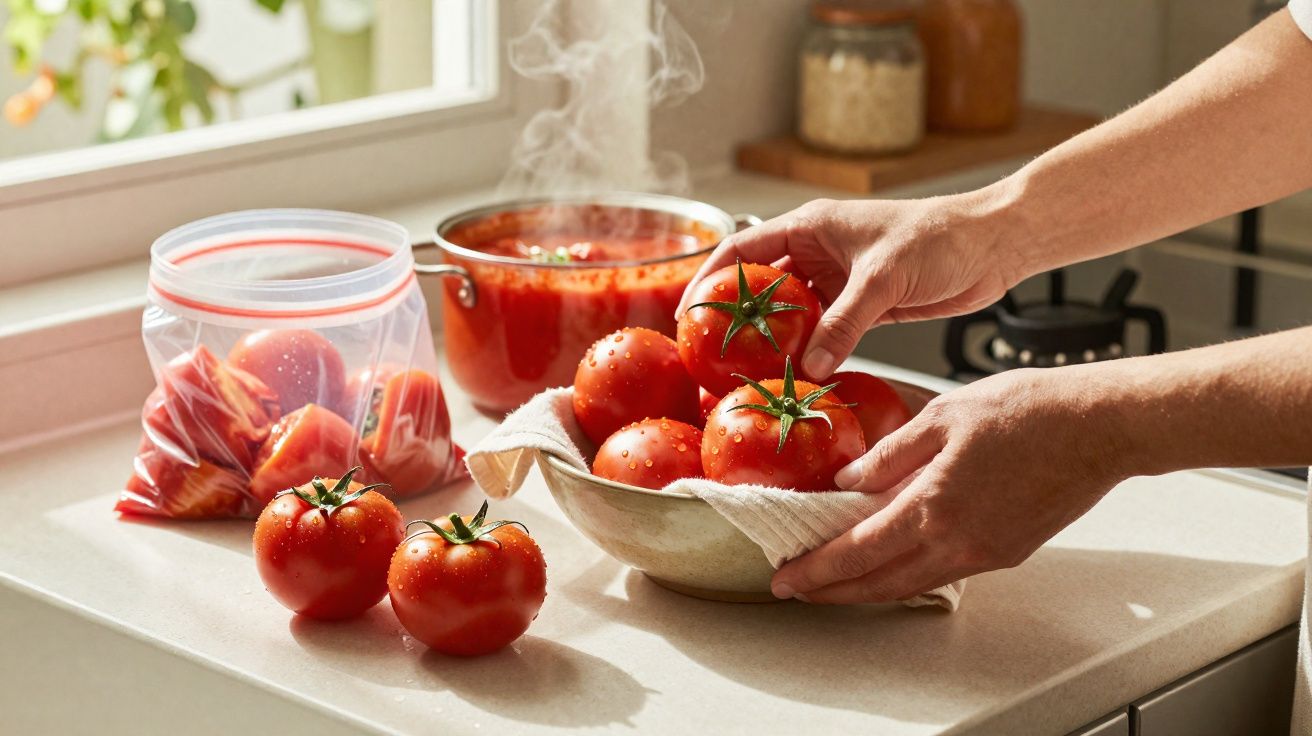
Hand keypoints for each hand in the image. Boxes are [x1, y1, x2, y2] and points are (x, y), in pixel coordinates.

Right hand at [677, 190, 1026, 378]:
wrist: (994, 245)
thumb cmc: (941, 238)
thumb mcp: (883, 278)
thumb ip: (844, 322)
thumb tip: (811, 366)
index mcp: (810, 225)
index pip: (741, 250)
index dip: (709, 281)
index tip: (688, 315)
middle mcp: (816, 252)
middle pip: (760, 288)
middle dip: (736, 320)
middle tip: (713, 356)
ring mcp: (837, 282)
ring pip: (791, 316)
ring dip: (774, 343)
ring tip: (750, 375)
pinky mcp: (861, 308)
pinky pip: (823, 334)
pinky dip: (809, 355)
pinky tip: (798, 377)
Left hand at [770, 365, 1130, 603]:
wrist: (1100, 426)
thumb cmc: (1029, 410)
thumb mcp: (942, 415)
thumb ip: (890, 453)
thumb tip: (849, 480)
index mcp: (934, 507)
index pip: (857, 552)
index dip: (817, 570)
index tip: (787, 578)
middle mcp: (958, 542)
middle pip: (879, 583)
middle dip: (832, 592)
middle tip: (798, 590)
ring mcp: (986, 553)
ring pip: (912, 584)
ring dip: (869, 588)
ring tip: (836, 582)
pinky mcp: (1008, 552)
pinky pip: (944, 572)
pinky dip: (908, 573)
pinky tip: (893, 560)